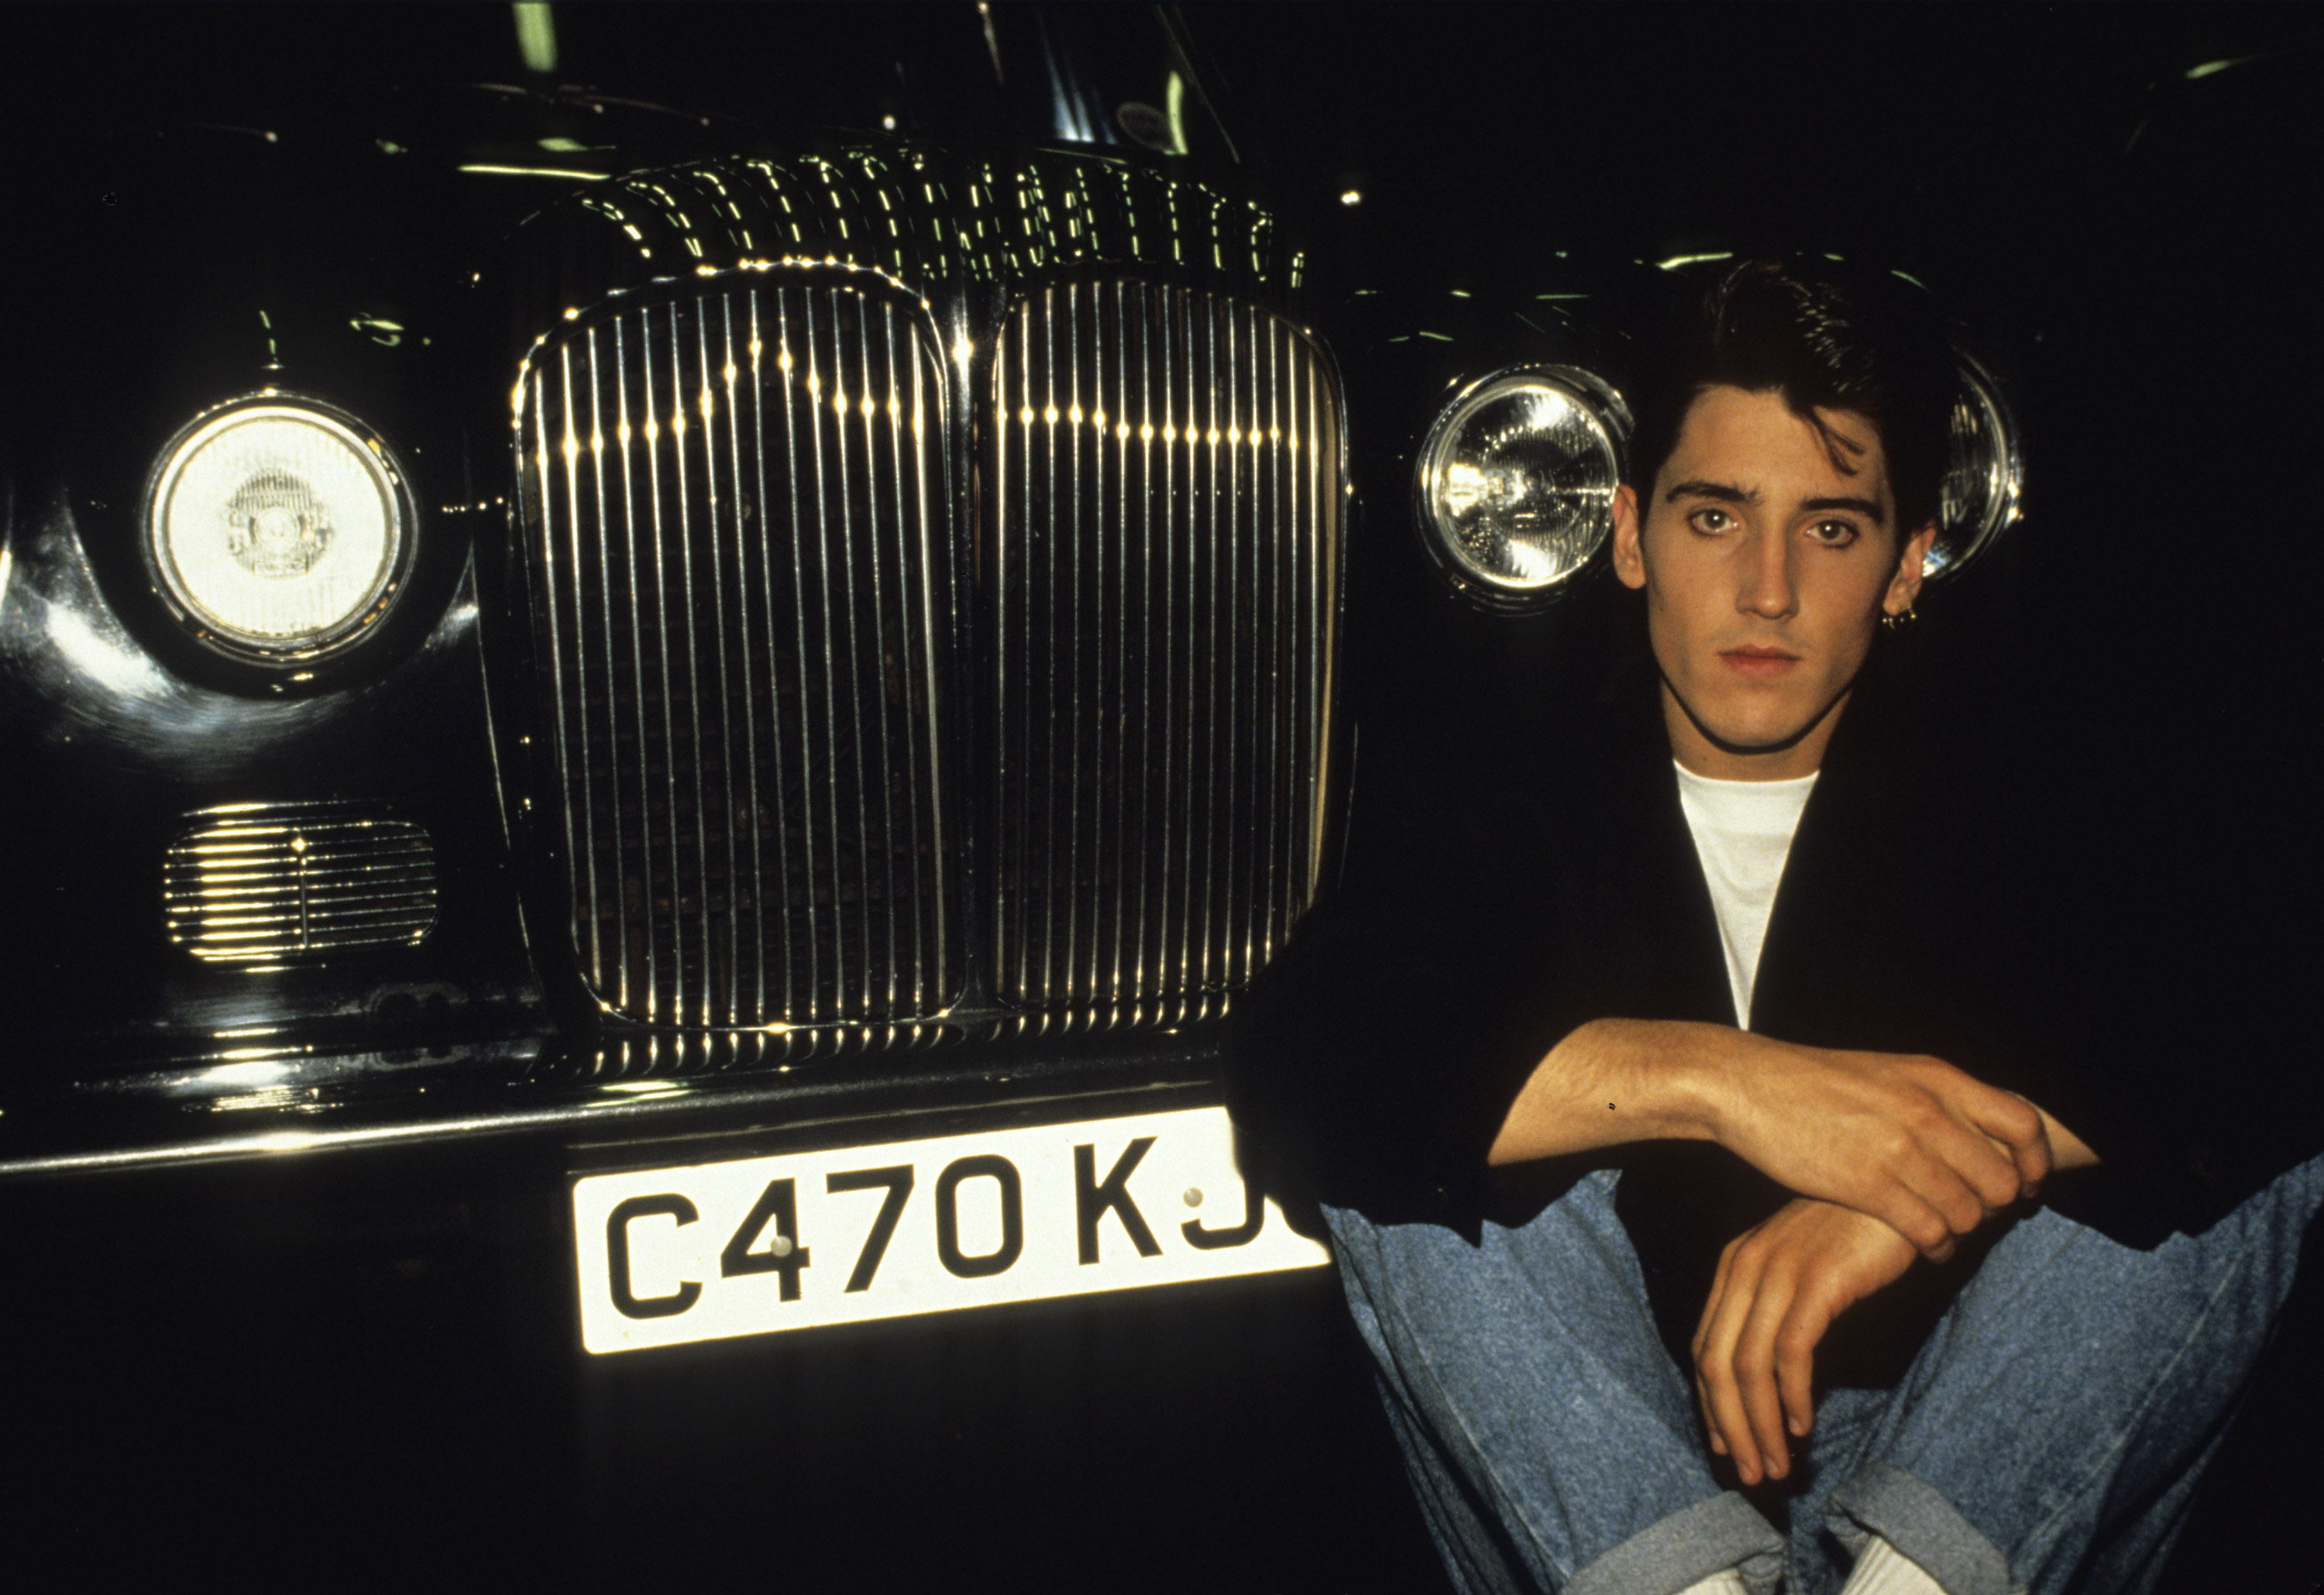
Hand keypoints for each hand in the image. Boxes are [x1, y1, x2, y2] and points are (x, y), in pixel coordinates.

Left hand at [1690, 1198, 1917, 1483]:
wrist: (1909, 1185)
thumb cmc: (1862, 1231)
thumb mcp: (1810, 1267)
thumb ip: (1784, 1308)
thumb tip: (1771, 1377)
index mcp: (1736, 1264)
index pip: (1705, 1347)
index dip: (1712, 1404)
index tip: (1730, 1447)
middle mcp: (1746, 1266)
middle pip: (1716, 1363)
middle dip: (1730, 1427)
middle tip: (1751, 1474)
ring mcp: (1778, 1271)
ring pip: (1748, 1365)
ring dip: (1759, 1425)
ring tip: (1778, 1466)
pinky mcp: (1817, 1279)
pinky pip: (1791, 1351)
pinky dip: (1791, 1395)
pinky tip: (1802, 1425)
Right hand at [1698, 1030, 2051, 1260]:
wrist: (1746, 1083)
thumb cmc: (1813, 1081)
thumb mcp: (1886, 1071)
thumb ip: (1933, 1098)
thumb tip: (1975, 1131)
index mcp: (1936, 1077)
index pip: (2022, 1124)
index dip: (2034, 1162)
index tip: (2025, 1183)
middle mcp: (1926, 1110)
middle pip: (2001, 1178)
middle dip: (1995, 1205)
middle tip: (1977, 1214)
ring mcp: (1898, 1147)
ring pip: (1968, 1211)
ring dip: (1962, 1230)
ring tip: (1945, 1233)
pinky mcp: (1866, 1183)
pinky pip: (1929, 1231)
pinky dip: (1935, 1248)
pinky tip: (1923, 1246)